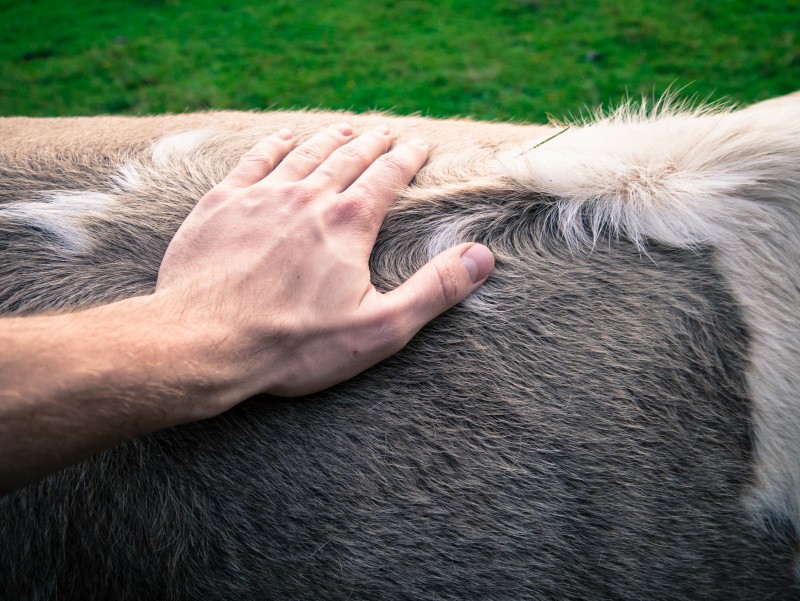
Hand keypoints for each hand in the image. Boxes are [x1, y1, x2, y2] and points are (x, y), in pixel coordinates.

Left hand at [155, 123, 493, 413]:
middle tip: (387, 130)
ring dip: (329, 139)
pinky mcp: (221, 204)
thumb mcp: (379, 329)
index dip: (406, 158)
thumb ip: (434, 290)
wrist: (205, 342)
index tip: (419, 144)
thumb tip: (482, 256)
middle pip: (347, 158)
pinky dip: (273, 145)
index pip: (386, 176)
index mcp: (348, 223)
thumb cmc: (295, 344)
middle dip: (372, 142)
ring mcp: (261, 196)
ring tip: (346, 129)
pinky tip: (283, 138)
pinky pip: (254, 161)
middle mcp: (307, 197)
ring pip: (304, 154)